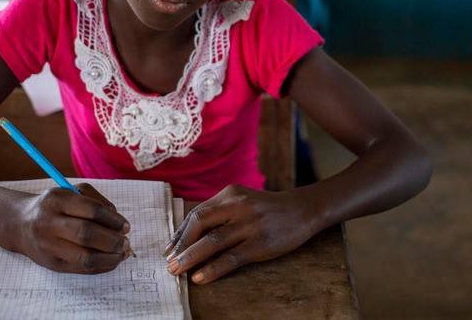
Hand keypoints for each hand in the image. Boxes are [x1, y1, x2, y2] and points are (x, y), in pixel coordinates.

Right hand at [10, 183, 131, 273]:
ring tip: (122, 253)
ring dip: (110, 257)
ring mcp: (48, 246)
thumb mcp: (71, 192)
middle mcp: (49, 223)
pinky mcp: (51, 264)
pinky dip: (102, 266)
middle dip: (112, 240)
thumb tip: (119, 223)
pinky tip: (112, 261)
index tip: (126, 226)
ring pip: (85, 256)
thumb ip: (96, 201)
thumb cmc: (55, 206)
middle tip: (126, 242)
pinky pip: (81, 269)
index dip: (113, 220)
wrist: (21, 224)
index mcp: (56, 200)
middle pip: (87, 234)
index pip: (91, 210)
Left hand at [164, 185, 318, 283]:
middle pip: (200, 222)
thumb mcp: (242, 201)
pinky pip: (231, 257)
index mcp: (230, 193)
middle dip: (181, 245)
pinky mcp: (260, 243)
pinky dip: (212, 268)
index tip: (169, 250)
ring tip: (177, 271)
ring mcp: (249, 224)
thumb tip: (189, 237)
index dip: (180, 233)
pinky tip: (200, 277)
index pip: (197, 213)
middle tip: (169, 262)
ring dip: (190, 257)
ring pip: (212, 241)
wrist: (302, 210)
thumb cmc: (267, 209)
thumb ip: (220, 213)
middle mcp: (238, 205)